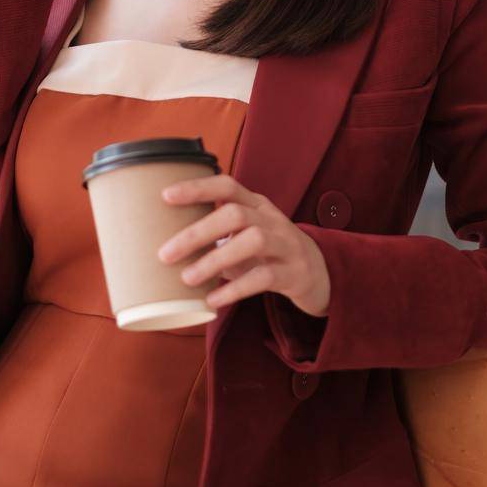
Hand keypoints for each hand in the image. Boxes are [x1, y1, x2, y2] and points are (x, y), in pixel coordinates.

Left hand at [156, 174, 329, 317]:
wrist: (321, 275)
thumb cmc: (271, 253)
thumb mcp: (247, 237)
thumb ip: (217, 238)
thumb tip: (168, 248)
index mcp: (257, 205)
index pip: (228, 186)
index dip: (198, 188)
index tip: (166, 196)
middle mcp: (272, 219)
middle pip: (236, 213)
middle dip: (198, 232)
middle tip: (165, 254)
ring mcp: (287, 245)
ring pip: (252, 241)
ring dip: (215, 259)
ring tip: (187, 278)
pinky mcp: (295, 273)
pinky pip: (264, 277)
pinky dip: (235, 289)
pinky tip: (213, 300)